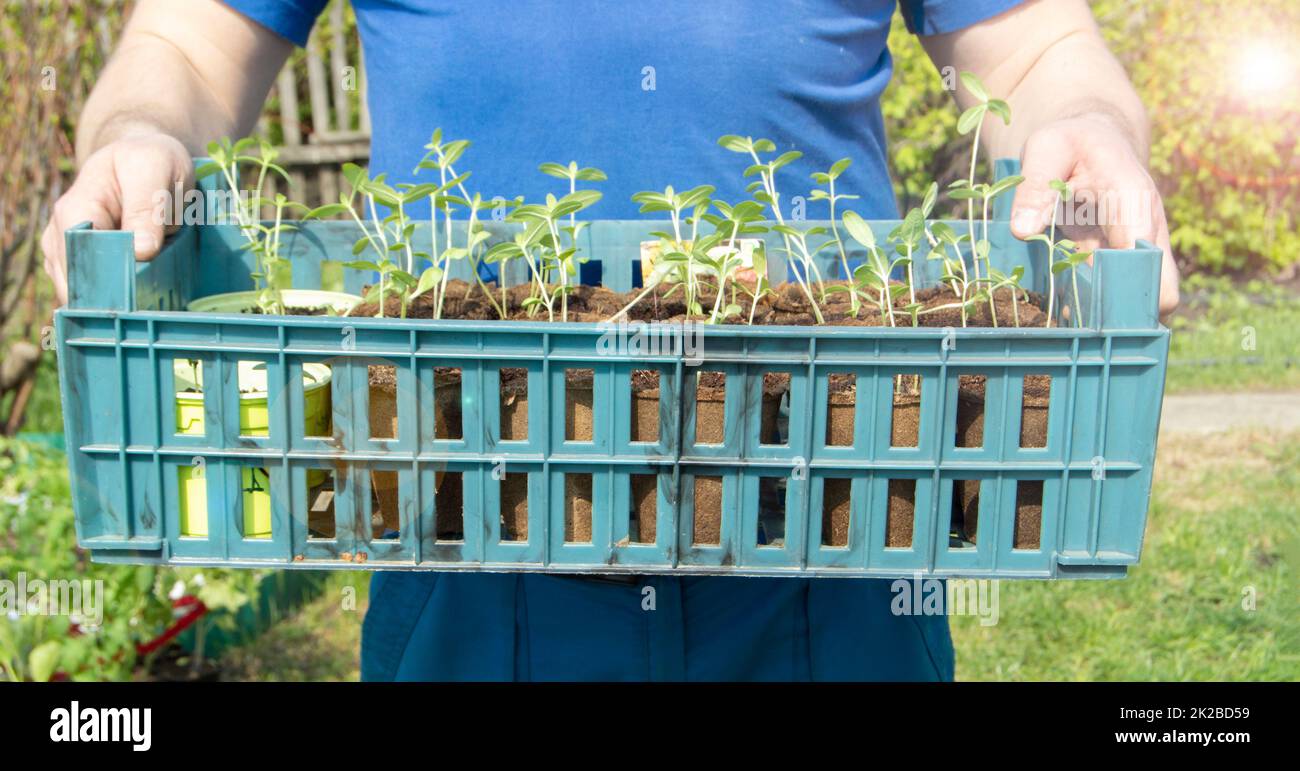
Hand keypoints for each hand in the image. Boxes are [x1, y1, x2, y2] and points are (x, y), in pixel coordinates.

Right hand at [41, 132, 192, 304]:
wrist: (147, 158)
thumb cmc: (151, 160)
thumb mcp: (156, 170)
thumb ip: (148, 208)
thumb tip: (142, 251)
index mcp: (77, 208)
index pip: (80, 258)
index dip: (105, 283)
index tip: (133, 299)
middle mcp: (63, 232)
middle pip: (77, 282)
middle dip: (108, 299)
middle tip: (144, 309)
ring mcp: (69, 248)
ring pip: (82, 293)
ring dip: (111, 301)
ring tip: (143, 305)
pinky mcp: (84, 262)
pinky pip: (93, 292)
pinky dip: (113, 299)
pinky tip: (136, 301)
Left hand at [1009, 114, 1179, 316]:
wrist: (1090, 138)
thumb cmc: (1070, 141)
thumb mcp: (1046, 148)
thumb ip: (1035, 186)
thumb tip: (1023, 231)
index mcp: (1134, 201)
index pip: (1149, 257)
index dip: (1132, 289)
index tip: (1098, 312)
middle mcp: (1144, 230)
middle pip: (1157, 289)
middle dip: (1126, 315)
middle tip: (1082, 332)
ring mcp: (1132, 250)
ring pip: (1135, 298)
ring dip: (1105, 318)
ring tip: (1065, 332)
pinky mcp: (1113, 260)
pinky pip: (1111, 294)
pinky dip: (1089, 309)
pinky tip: (1058, 319)